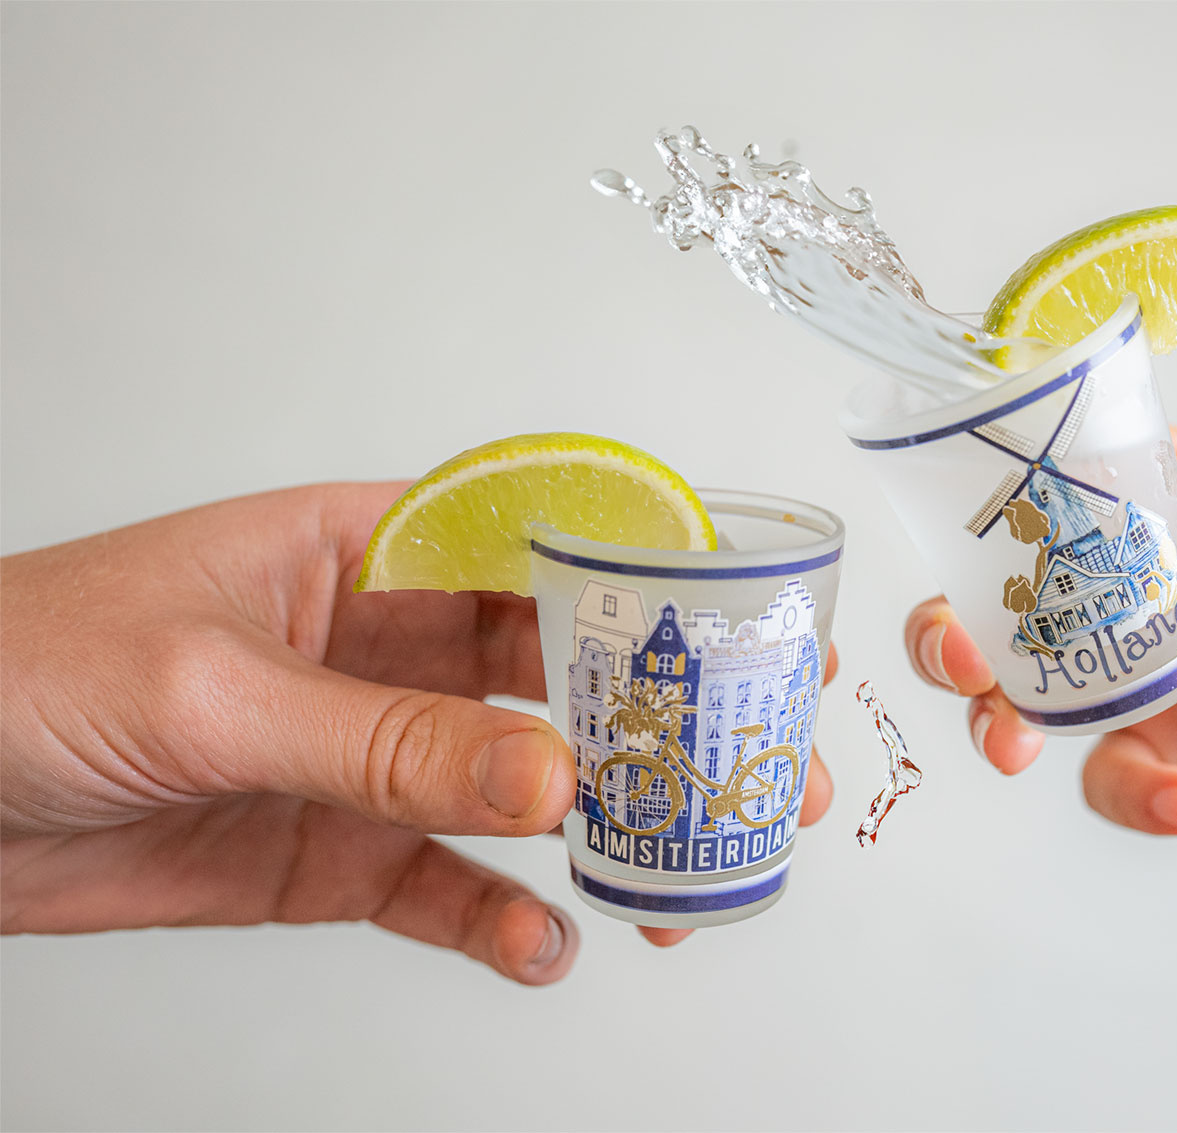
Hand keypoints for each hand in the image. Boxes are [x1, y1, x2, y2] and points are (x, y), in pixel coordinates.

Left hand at [0, 483, 835, 980]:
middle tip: (757, 771)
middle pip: (555, 681)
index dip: (651, 586)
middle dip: (659, 726)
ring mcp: (362, 757)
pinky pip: (442, 886)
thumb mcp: (211, 689)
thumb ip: (384, 739)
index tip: (749, 630)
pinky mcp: (327, 854)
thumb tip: (551, 776)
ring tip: (676, 883)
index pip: (537, 553)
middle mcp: (382, 650)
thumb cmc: (17, 669)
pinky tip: (544, 941)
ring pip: (516, 792)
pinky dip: (500, 919)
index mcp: (364, 552)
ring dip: (602, 834)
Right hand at [904, 428, 1176, 842]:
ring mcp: (1155, 673)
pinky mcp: (1171, 752)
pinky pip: (1112, 777)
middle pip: (1021, 593)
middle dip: (966, 625)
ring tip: (1015, 750)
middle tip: (962, 659)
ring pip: (1036, 689)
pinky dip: (1133, 796)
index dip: (1009, 501)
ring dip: (1008, 718)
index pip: (1079, 481)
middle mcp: (1157, 585)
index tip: (978, 538)